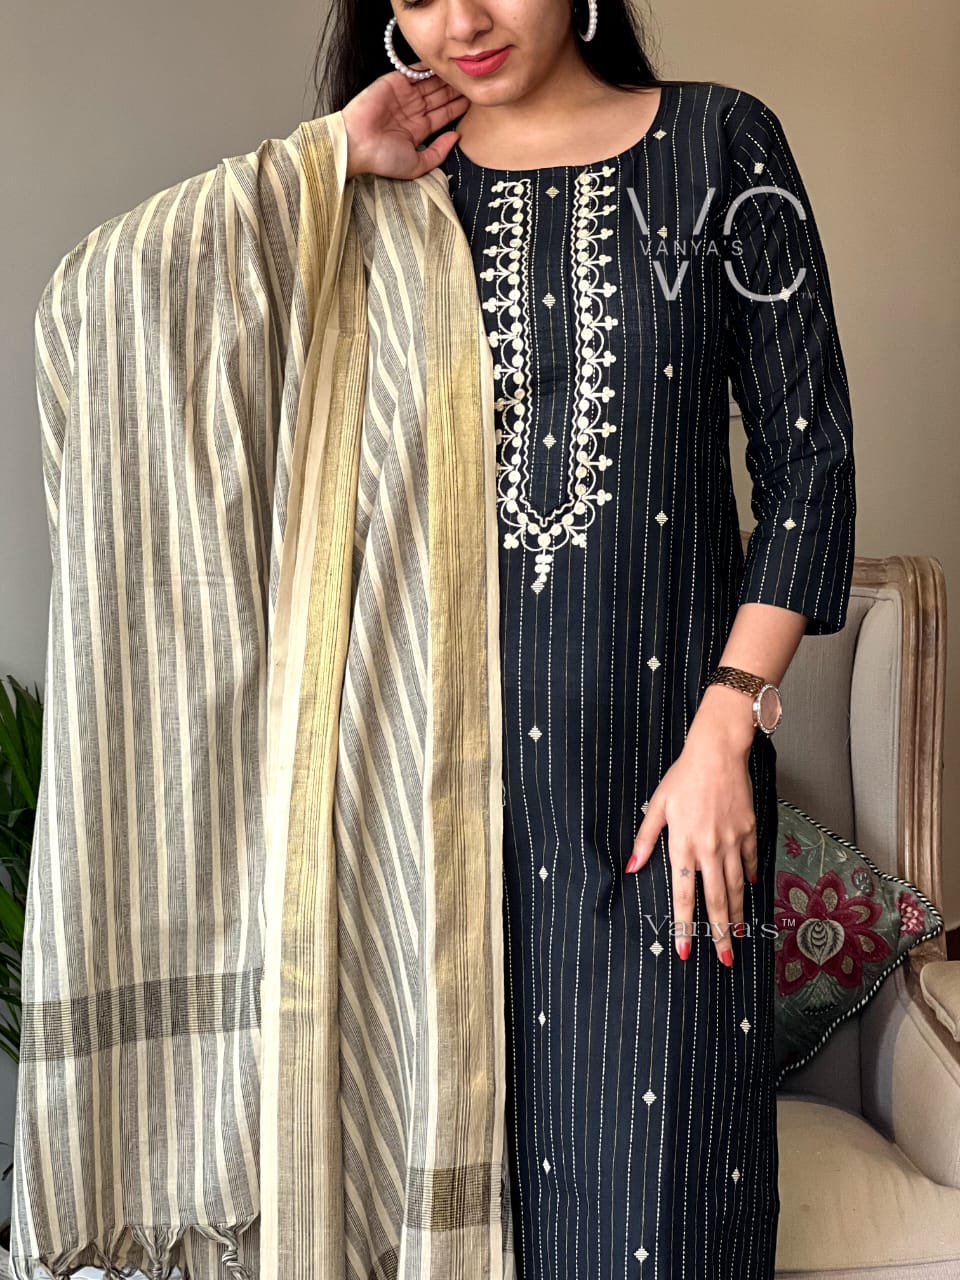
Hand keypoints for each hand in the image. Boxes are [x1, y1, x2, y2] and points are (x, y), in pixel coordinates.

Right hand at [341, 67, 469, 180]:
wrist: (357, 143)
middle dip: (455, 91)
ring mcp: (404, 96)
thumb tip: (457, 137)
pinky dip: (429, 67)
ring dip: (445, 78)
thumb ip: (439, 153)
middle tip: (472, 82)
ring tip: (462, 73)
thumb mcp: (418, 164)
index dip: (457, 108)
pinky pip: (415, 71)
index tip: (473, 101)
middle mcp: (413, 111)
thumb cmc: (383, 159)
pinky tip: (444, 65)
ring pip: (431, 84)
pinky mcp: (395, 82)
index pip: (443, 115)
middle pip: (439, 97)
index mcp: (418, 130)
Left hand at [625, 719, 757, 965]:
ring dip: (738, 915)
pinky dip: (750, 880)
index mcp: (683, 846)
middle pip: (716, 901)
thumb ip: (646, 840)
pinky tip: (750, 893)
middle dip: (720, 933)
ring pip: (737, 888)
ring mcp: (733, 843)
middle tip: (723, 958)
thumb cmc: (683, 777)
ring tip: (740, 936)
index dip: (683, 926)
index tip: (684, 950)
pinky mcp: (749, 832)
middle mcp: (710, 850)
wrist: (718, 754)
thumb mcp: (657, 806)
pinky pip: (750, 863)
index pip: (683, 896)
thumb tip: (632, 867)